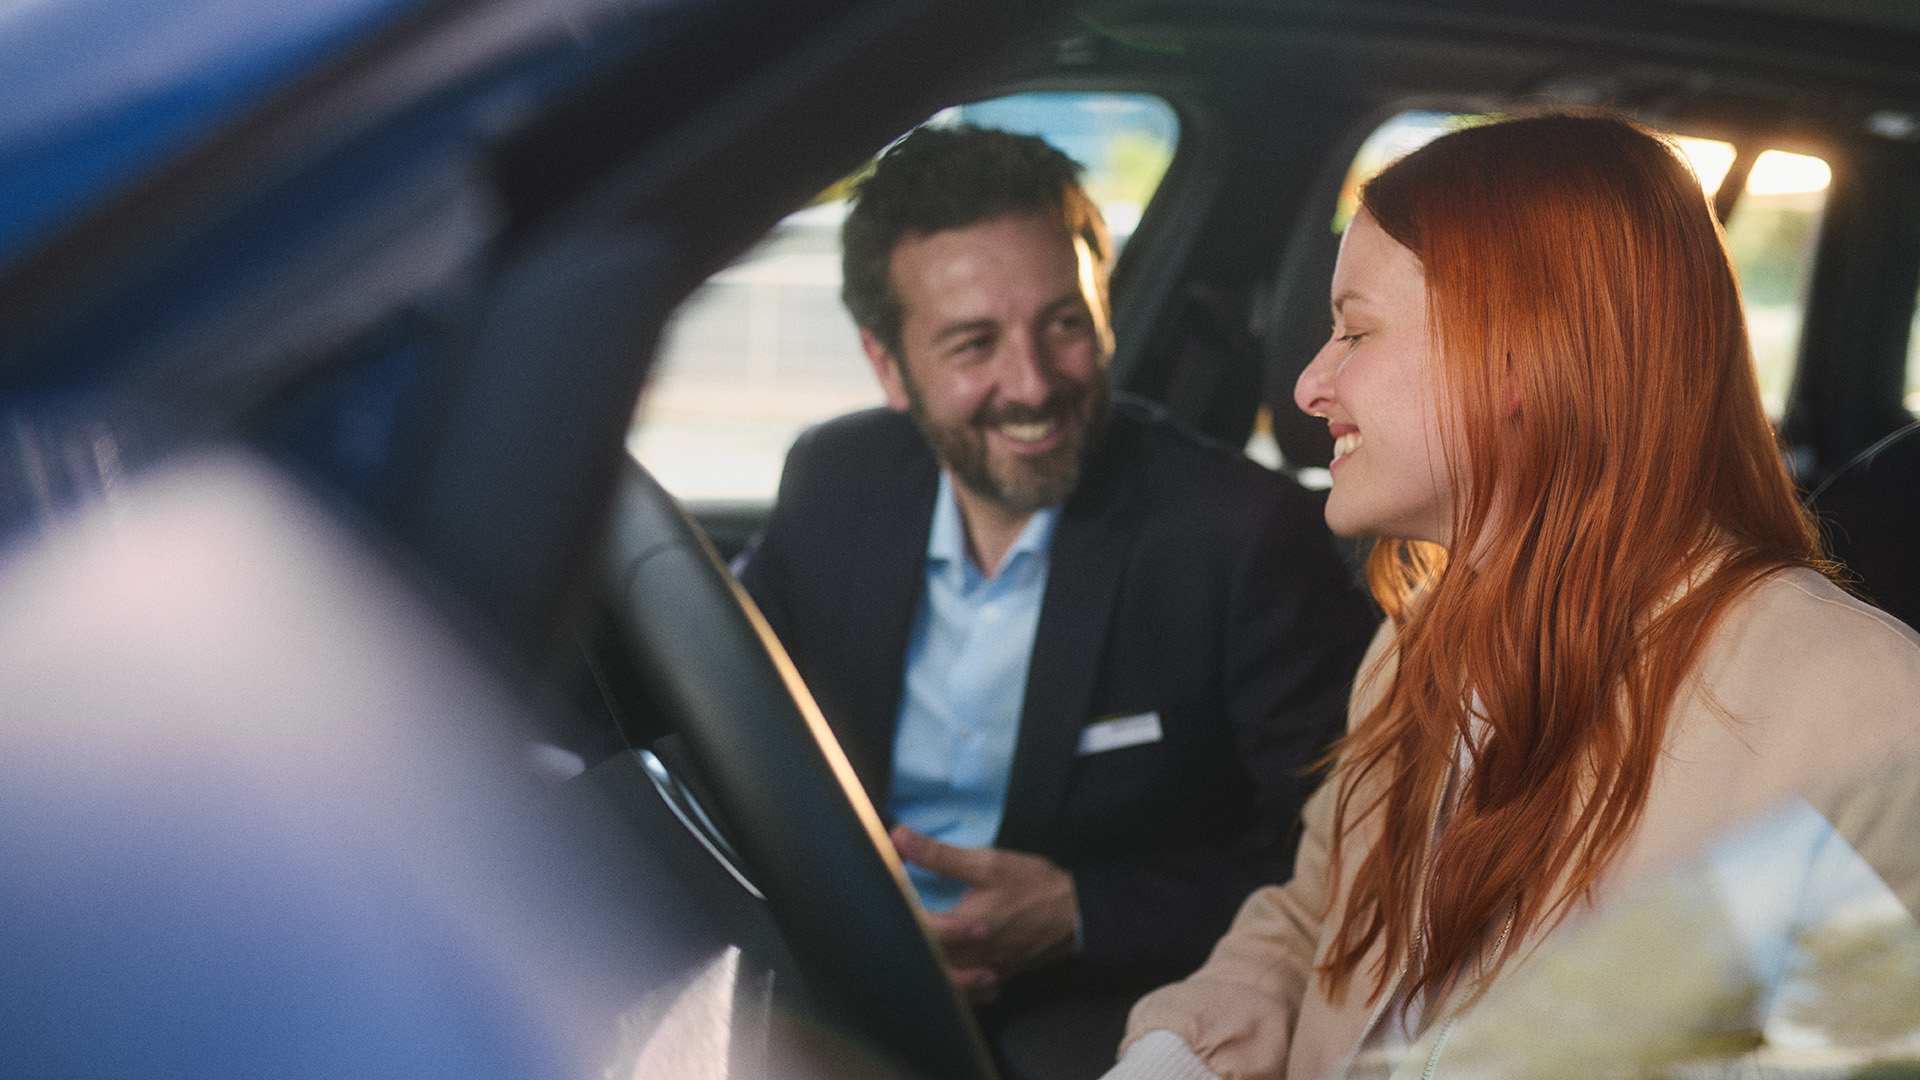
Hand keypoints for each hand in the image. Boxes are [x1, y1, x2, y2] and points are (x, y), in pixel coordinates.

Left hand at [890, 824, 1078, 1002]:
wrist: (1078, 916)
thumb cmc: (1034, 887)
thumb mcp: (987, 863)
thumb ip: (939, 855)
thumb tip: (897, 836)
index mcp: (960, 933)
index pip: (911, 933)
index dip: (890, 913)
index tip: (885, 893)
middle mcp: (968, 961)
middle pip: (920, 965)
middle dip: (902, 945)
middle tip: (887, 927)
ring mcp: (981, 974)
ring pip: (941, 982)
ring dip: (924, 964)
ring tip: (911, 945)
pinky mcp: (995, 977)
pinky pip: (964, 989)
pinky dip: (950, 978)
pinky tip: (944, 961)